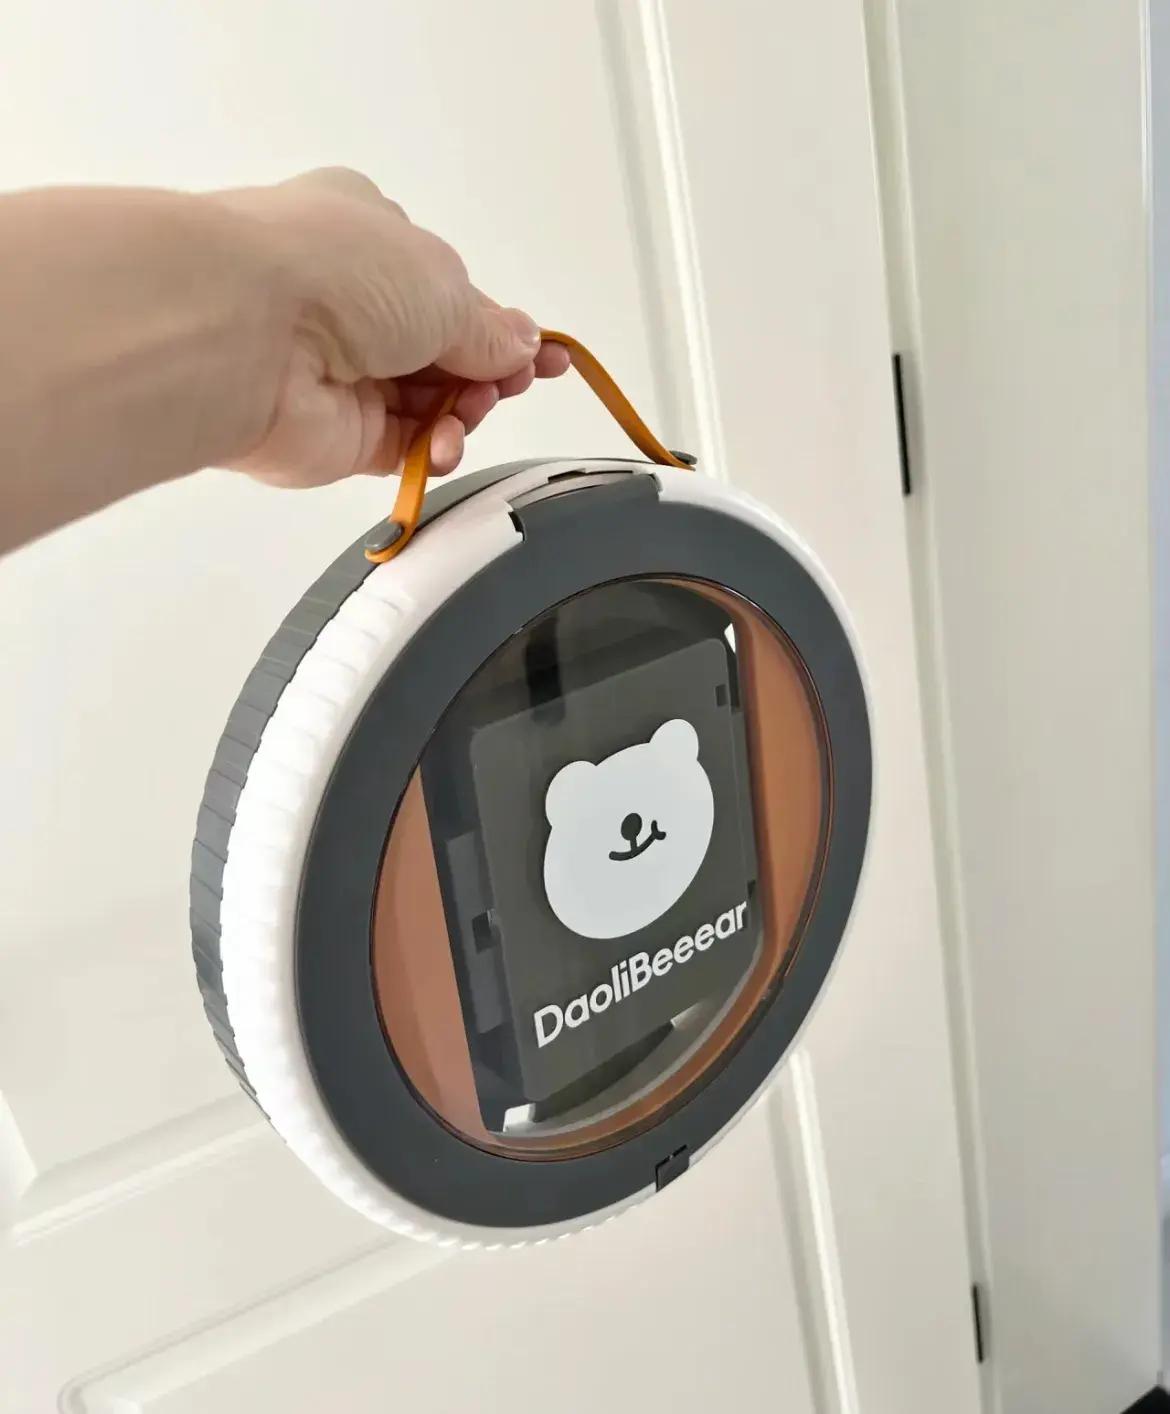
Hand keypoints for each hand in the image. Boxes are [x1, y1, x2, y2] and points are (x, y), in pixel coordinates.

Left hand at [221, 168, 570, 487]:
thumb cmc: (329, 271)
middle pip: (441, 352)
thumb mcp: (443, 282)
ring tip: (470, 410)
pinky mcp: (333, 432)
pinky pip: (402, 449)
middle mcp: (349, 302)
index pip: (447, 290)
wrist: (246, 330)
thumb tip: (523, 344)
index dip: (498, 326)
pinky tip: (445, 444)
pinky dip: (432, 450)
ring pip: (427, 405)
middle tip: (511, 383)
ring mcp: (339, 370)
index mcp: (369, 236)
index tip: (544, 356)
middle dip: (486, 372)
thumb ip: (488, 327)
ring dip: (462, 412)